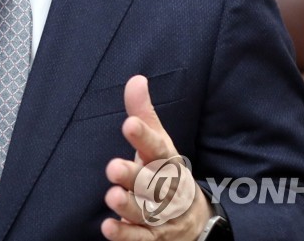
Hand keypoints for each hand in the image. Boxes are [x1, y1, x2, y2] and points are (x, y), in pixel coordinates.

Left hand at [102, 75, 211, 239]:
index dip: (144, 137)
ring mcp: (162, 216)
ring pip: (146, 211)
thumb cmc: (167, 173)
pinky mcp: (154, 237)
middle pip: (152, 182)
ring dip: (128, 205)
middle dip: (134, 176)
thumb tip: (135, 79)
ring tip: (111, 196)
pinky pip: (140, 238)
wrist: (194, 220)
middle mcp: (167, 189)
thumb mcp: (159, 143)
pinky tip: (108, 228)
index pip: (158, 148)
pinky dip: (125, 234)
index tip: (130, 125)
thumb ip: (144, 114)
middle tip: (113, 167)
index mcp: (168, 162)